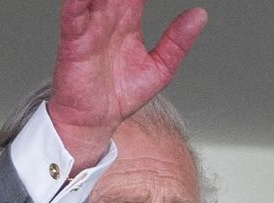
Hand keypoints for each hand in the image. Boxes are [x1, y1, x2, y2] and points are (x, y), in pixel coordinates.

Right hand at [48, 0, 207, 169]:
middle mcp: (108, 18)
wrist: (95, 121)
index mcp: (128, 20)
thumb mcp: (160, 68)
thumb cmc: (119, 93)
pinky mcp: (75, 42)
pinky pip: (74, 16)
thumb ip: (177, 41)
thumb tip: (200, 15)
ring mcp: (90, 27)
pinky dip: (78, 3)